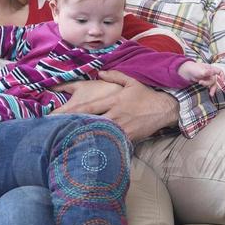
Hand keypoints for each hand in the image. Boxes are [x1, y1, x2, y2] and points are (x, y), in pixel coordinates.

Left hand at [53, 72, 178, 140]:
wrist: (164, 109)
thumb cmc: (146, 95)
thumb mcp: (131, 82)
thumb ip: (115, 76)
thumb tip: (100, 72)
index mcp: (113, 101)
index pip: (89, 108)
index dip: (74, 112)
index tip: (60, 116)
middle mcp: (115, 114)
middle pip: (91, 123)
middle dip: (76, 128)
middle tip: (60, 133)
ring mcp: (122, 126)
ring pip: (101, 134)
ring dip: (88, 138)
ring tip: (71, 143)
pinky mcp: (129, 136)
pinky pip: (113, 142)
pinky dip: (104, 146)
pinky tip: (93, 151)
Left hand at [179, 60, 224, 96]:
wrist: (187, 73)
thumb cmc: (193, 69)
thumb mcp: (200, 70)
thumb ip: (206, 72)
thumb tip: (212, 72)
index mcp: (211, 68)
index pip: (219, 71)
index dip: (222, 75)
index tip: (222, 80)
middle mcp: (211, 73)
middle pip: (214, 79)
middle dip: (209, 83)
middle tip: (200, 83)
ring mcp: (208, 78)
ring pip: (212, 84)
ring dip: (212, 89)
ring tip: (210, 94)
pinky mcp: (206, 82)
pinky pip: (210, 86)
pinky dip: (210, 90)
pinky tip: (210, 94)